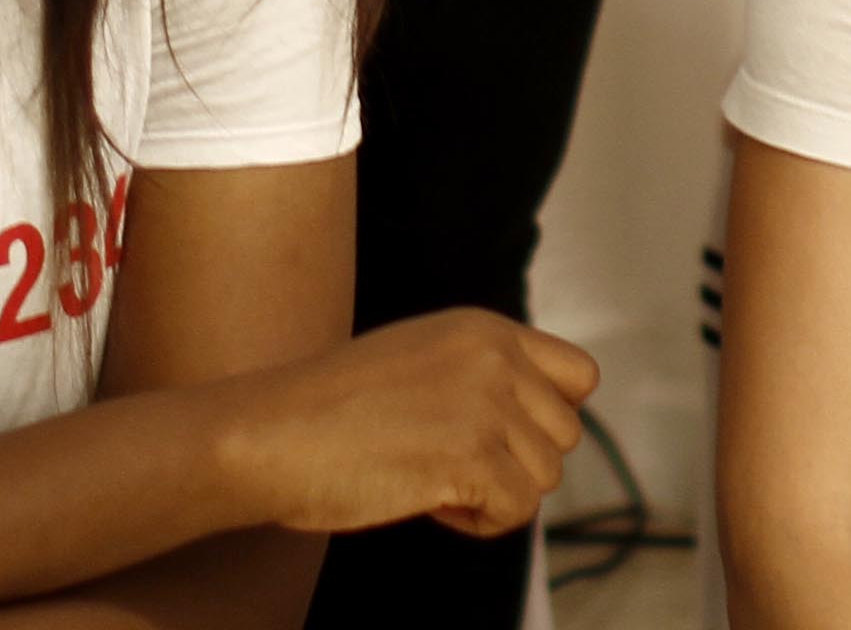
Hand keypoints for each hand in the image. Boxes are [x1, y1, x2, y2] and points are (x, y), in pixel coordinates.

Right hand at [221, 310, 597, 539]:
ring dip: (495, 493)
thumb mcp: (422, 358)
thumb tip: (535, 422)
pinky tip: (432, 503)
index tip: (501, 439)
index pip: (580, 376)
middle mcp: (495, 357)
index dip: (546, 418)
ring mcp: (486, 404)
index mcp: (485, 328)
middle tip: (453, 466)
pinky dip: (480, 522)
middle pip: (564, 435)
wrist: (271, 434)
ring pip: (545, 476)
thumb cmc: (330, 411)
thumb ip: (482, 374)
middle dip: (517, 463)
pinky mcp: (472, 455)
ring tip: (433, 480)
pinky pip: (517, 511)